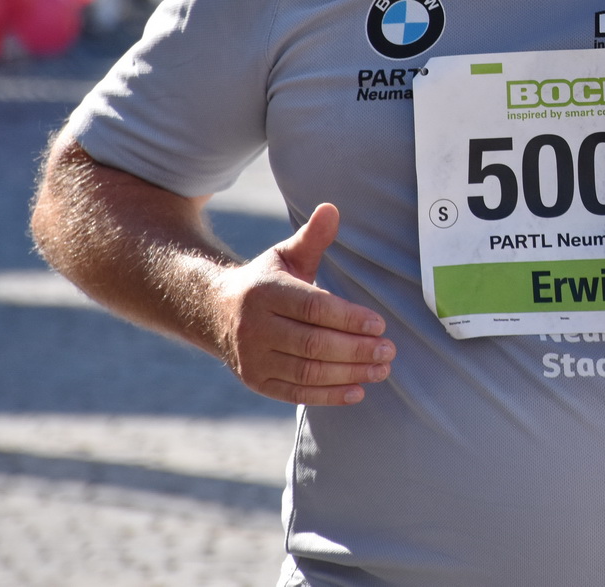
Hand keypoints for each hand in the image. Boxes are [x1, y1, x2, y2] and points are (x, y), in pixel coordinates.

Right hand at [210, 203, 394, 405]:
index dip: (348, 318)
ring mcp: (252, 358)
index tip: (380, 324)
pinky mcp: (255, 381)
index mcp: (265, 292)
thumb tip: (332, 208)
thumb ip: (312, 236)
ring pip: (307, 371)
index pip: (313, 307)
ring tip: (382, 370)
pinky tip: (358, 390)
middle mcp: (254, 328)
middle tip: (389, 350)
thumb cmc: (266, 280)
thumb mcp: (285, 255)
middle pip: (313, 343)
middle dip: (356, 350)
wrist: (215, 311)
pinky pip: (295, 393)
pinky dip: (328, 395)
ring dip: (349, 373)